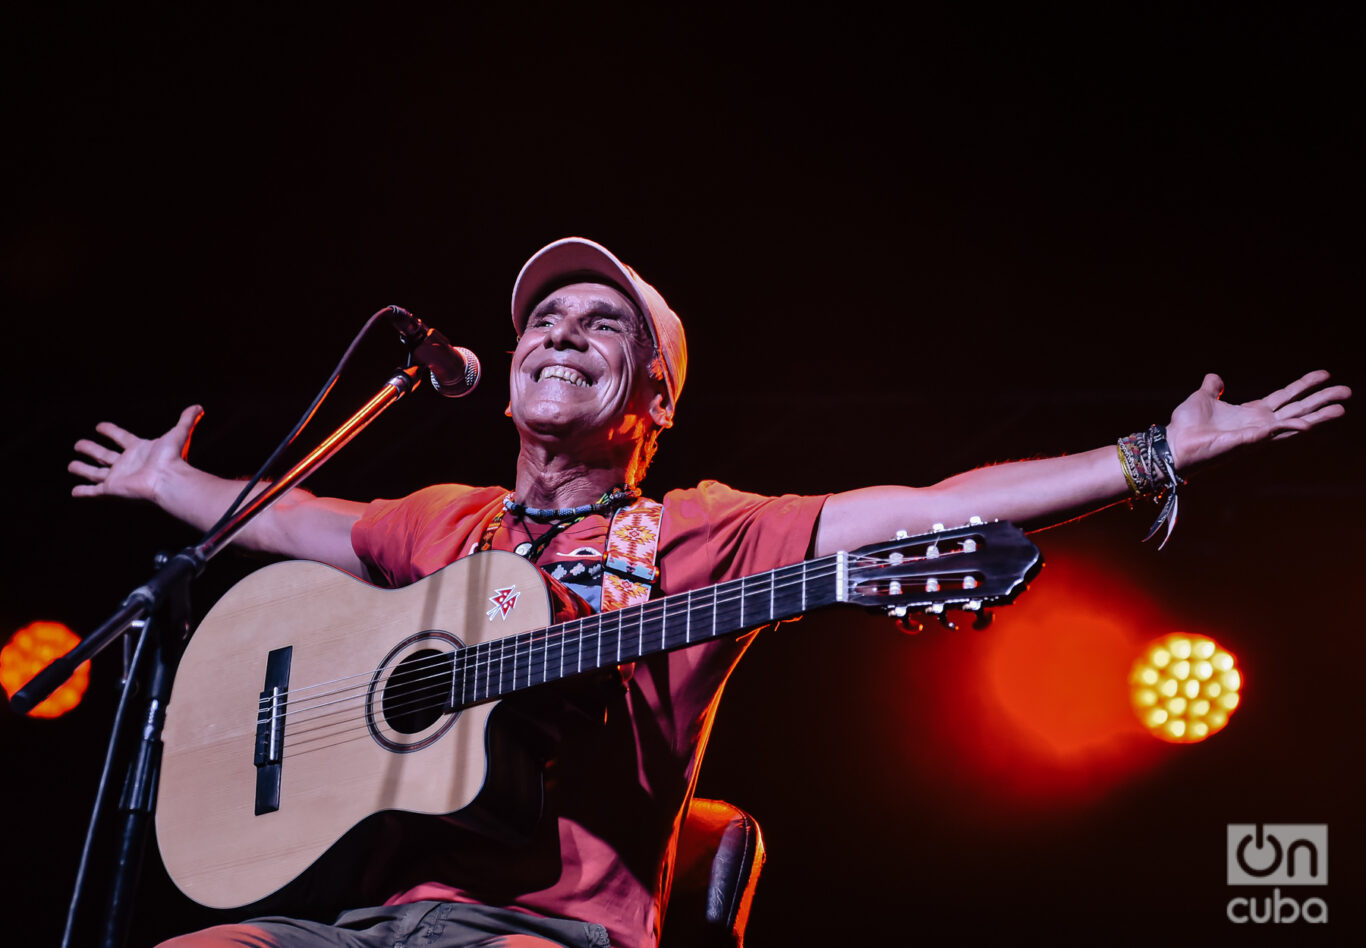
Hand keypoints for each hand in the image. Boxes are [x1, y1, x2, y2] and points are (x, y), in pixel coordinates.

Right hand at [69, 404, 203, 501]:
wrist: (167, 480)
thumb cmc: (171, 458)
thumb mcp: (178, 434)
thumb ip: (187, 420)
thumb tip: (199, 407)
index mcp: (138, 450)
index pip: (121, 438)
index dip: (111, 431)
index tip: (99, 426)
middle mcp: (126, 463)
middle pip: (104, 455)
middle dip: (91, 449)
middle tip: (78, 444)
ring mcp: (118, 477)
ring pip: (95, 473)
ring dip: (83, 469)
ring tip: (71, 465)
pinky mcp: (112, 489)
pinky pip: (94, 491)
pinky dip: (84, 492)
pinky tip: (74, 492)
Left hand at [1166, 371, 1349, 469]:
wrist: (1173, 443)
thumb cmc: (1186, 426)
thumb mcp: (1201, 398)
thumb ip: (1212, 388)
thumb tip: (1215, 377)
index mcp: (1252, 413)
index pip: (1285, 397)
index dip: (1304, 385)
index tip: (1325, 374)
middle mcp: (1260, 424)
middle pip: (1299, 409)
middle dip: (1322, 400)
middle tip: (1347, 392)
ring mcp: (1256, 435)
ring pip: (1295, 423)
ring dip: (1318, 417)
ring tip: (1341, 409)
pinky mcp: (1248, 441)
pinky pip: (1273, 434)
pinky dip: (1290, 428)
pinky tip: (1307, 423)